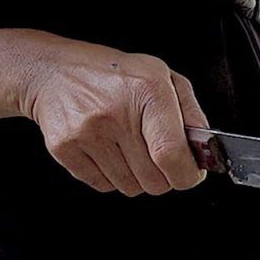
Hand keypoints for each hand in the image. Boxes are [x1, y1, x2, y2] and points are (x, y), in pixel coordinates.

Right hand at [20, 33, 207, 195]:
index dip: (187, 174)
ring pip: (130, 187)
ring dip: (137, 177)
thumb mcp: (163, 78)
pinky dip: (111, 177)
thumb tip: (206, 149)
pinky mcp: (64, 147)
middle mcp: (116, 112)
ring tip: (129, 148)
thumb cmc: (115, 76)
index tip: (191, 174)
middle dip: (164, 177)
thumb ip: (191, 114)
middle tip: (158, 158)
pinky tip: (108, 150)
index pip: (171, 154)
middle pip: (154, 180)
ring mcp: (87, 131)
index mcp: (148, 90)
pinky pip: (103, 186)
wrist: (52, 72)